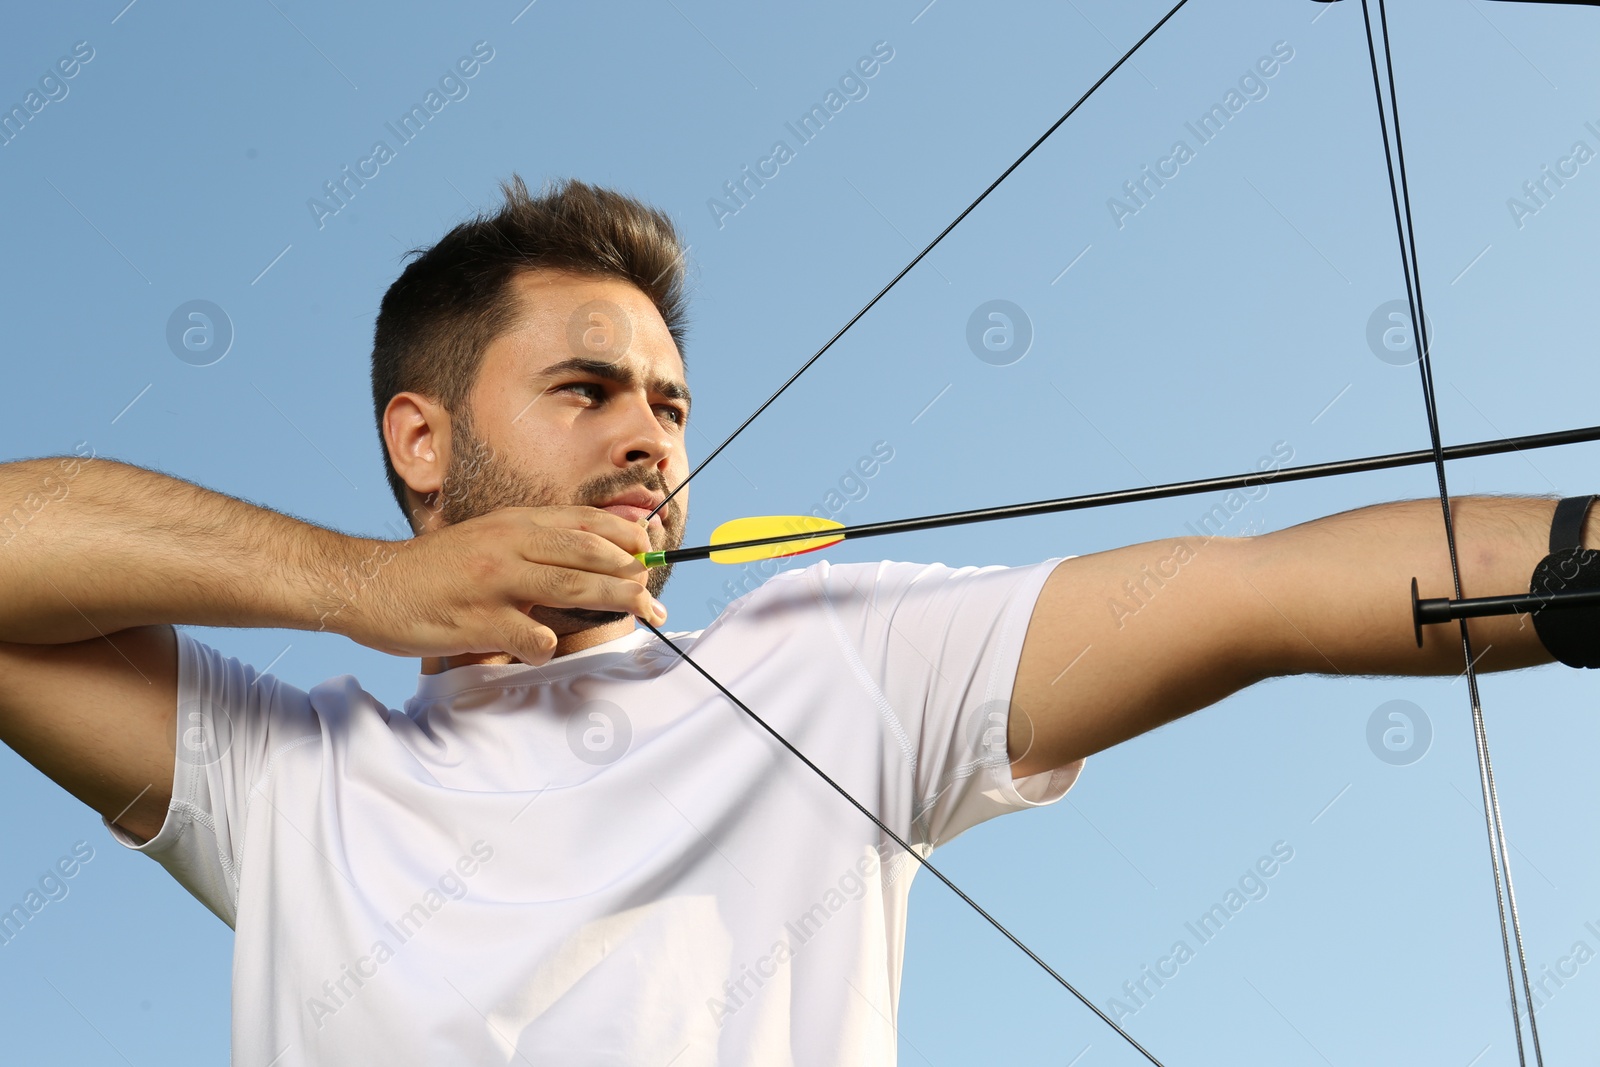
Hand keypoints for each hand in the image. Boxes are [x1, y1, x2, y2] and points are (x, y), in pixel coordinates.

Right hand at [337, 506, 664, 664]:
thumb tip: (594, 548)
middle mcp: (509, 545)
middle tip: (653, 594)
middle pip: (590, 554)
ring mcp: (495, 583)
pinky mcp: (479, 621)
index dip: (626, 534)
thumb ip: (533, 542)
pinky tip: (542, 645)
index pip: (585, 521)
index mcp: (513, 523)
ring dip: (615, 601)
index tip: (652, 550)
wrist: (371, 583)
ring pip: (573, 588)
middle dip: (632, 574)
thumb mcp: (487, 537)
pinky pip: (533, 636)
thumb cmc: (436, 568)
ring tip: (641, 613)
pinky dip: (547, 643)